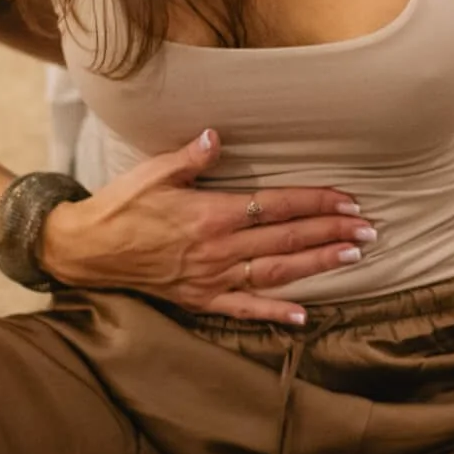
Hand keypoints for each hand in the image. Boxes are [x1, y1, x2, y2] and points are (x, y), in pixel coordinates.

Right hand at [39, 128, 376, 323]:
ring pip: (276, 272)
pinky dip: (275, 313)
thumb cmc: (118, 206)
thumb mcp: (153, 173)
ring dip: (317, 265)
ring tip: (353, 257)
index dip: (316, 203)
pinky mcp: (199, 299)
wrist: (83, 249)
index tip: (348, 200)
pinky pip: (243, 309)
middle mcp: (217, 249)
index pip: (276, 207)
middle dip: (331, 232)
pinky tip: (305, 317)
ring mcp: (210, 278)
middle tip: (369, 229)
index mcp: (210, 215)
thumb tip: (219, 136)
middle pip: (286, 240)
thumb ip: (191, 158)